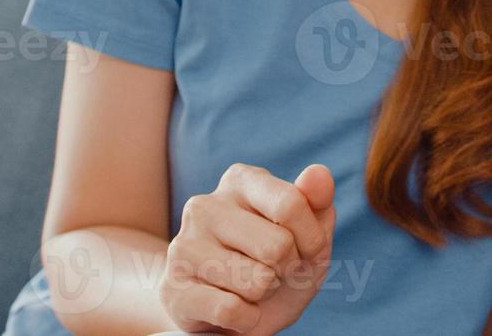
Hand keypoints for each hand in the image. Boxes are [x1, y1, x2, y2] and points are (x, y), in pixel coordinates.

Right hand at [160, 163, 336, 335]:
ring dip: (265, 294)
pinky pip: (231, 310)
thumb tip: (319, 172)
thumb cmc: (276, 262)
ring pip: (257, 281)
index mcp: (240, 180)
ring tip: (250, 287)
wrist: (234, 310)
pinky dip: (246, 318)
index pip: (291, 204)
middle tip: (273, 271)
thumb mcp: (310, 233)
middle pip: (277, 246)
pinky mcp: (173, 289)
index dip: (312, 240)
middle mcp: (205, 205)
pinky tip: (235, 309)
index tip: (306, 250)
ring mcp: (182, 246)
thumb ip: (318, 202)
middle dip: (288, 269)